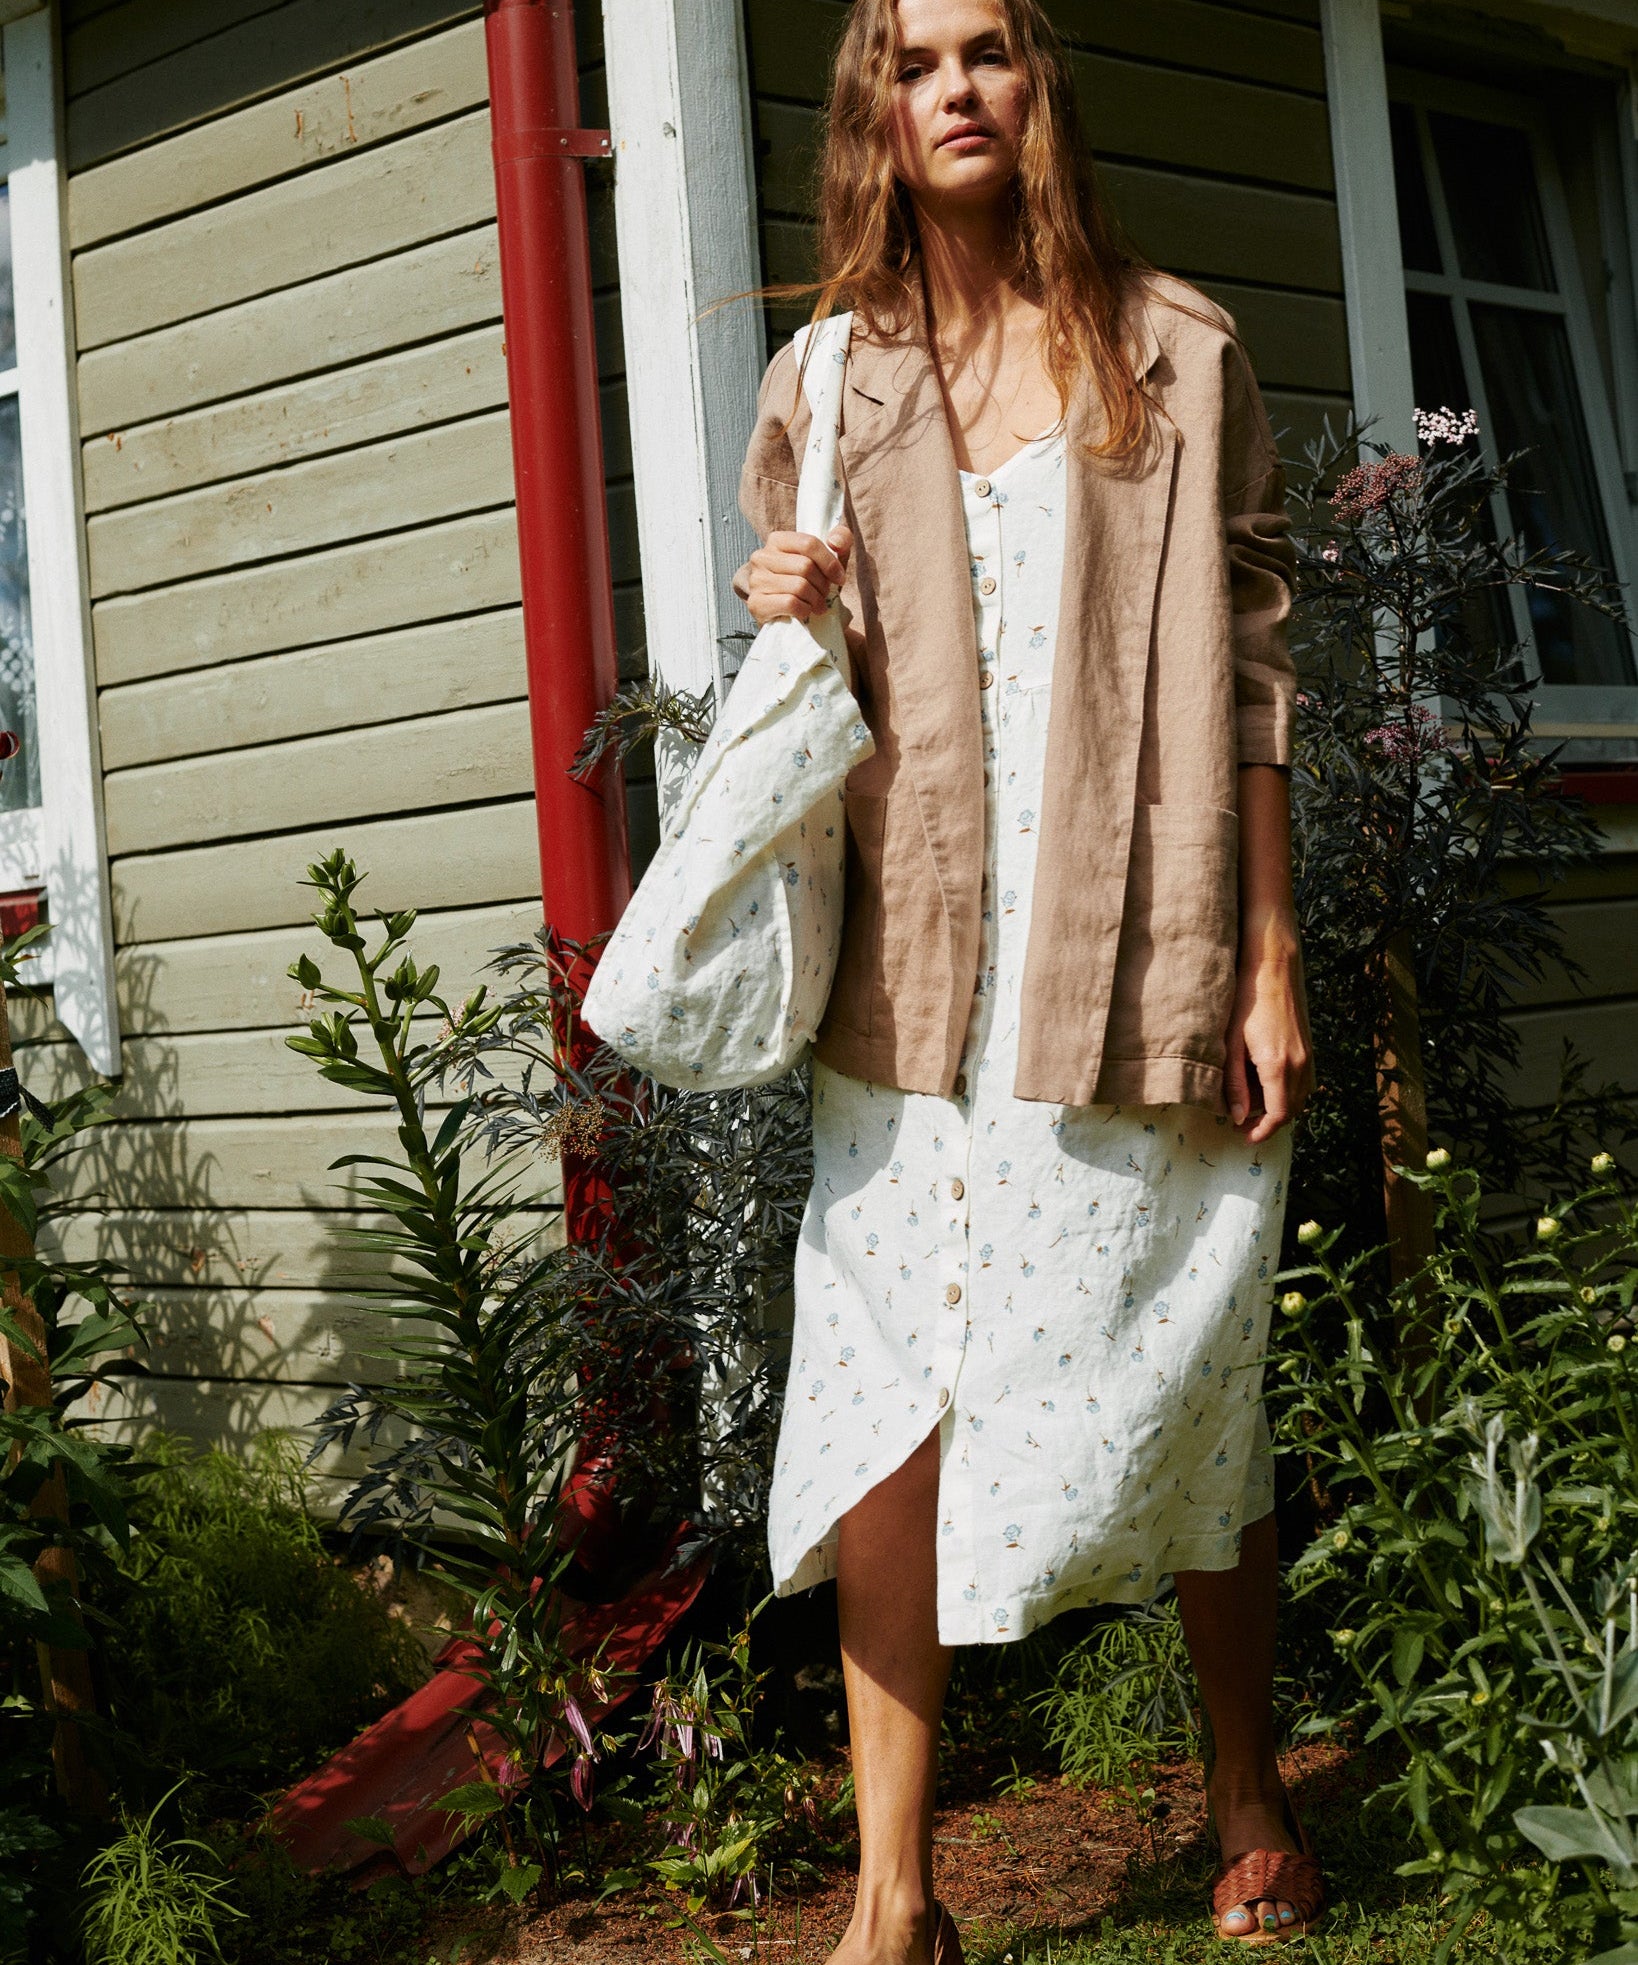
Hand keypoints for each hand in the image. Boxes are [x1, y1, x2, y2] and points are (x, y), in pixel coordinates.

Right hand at [742, 524, 852, 624]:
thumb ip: (840, 539)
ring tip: (816, 604)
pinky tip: (804, 611)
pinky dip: (804, 610)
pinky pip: (790, 603)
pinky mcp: (756, 603)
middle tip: (824, 594)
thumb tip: (834, 542)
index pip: (809, 543)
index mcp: (777, 540)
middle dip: (822, 584)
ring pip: (799, 586)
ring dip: (815, 599)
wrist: (784, 611)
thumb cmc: (808, 581)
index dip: (829, 562)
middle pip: (805, 567)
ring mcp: (756, 580)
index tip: (839, 578)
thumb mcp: (827, 558)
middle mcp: (762, 557)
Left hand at [1224, 926, 1312, 1143]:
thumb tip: (1238, 1116)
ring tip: (1251, 1101)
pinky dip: (1288, 1092)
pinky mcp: (1309, 1047)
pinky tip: (1266, 1082)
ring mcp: (1308, 1056)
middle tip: (1243, 1121)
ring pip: (1300, 1098)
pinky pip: (1304, 1082)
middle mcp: (1299, 1064)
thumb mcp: (1231, 1045)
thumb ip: (1234, 1083)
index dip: (1262, 1131)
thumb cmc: (1246, 1002)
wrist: (1273, 967)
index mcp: (1278, 1066)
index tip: (1245, 1136)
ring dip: (1279, 1107)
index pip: (1278, 1115)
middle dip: (1269, 1121)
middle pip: (1292, 1111)